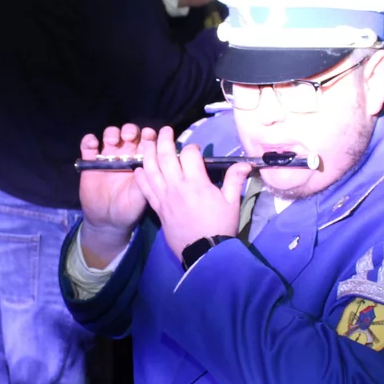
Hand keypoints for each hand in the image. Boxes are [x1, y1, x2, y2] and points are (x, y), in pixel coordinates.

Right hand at [79, 124, 154, 260]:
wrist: (108, 221)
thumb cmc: (129, 207)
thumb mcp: (142, 195)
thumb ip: (148, 179)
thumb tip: (158, 162)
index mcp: (141, 160)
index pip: (146, 141)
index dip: (148, 135)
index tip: (148, 135)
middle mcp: (125, 154)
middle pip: (128, 133)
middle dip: (129, 131)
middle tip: (128, 138)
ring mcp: (107, 156)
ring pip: (110, 135)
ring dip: (112, 133)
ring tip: (112, 142)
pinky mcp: (90, 161)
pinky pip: (88, 145)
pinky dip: (89, 140)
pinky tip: (93, 145)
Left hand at [134, 124, 251, 258]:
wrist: (205, 253)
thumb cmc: (220, 226)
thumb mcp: (232, 202)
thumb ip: (235, 180)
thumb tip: (244, 163)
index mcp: (197, 183)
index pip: (189, 154)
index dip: (192, 147)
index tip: (195, 150)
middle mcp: (177, 186)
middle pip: (165, 156)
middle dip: (164, 139)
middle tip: (165, 130)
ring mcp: (164, 197)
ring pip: (151, 169)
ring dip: (148, 152)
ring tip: (147, 141)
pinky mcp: (157, 208)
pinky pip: (145, 188)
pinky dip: (141, 176)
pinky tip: (138, 168)